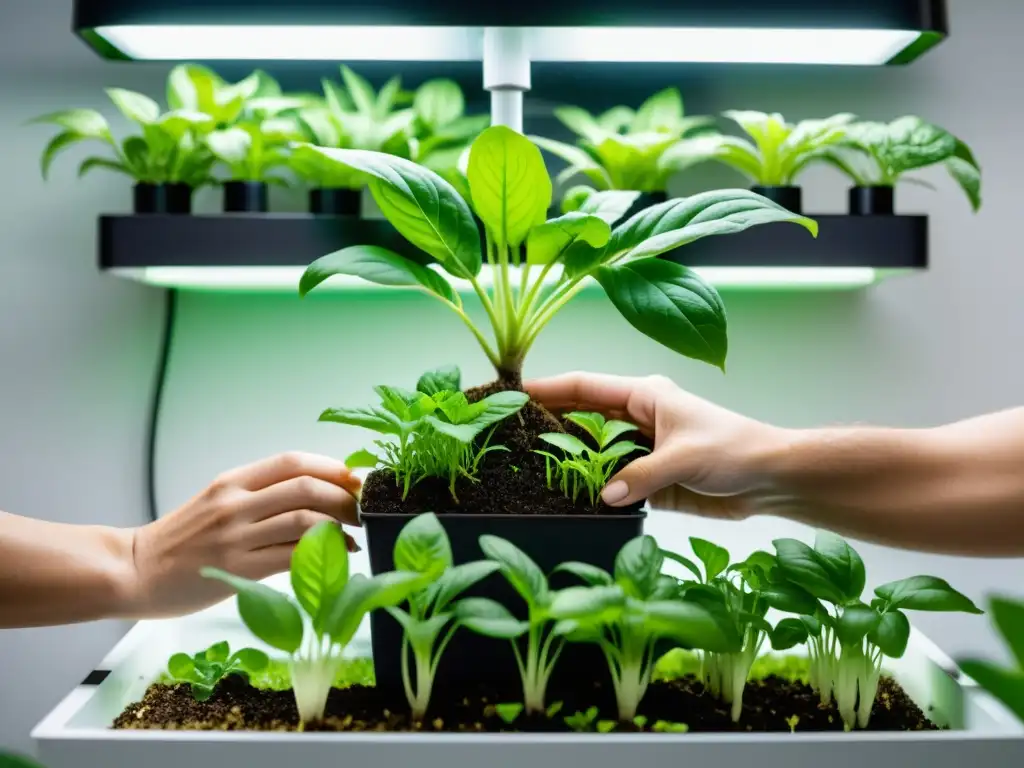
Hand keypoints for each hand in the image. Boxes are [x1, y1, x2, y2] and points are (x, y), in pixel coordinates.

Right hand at [128, 452, 361, 617]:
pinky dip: (324, 555)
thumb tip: (317, 491)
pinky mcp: (237, 571)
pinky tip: (340, 555)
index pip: (292, 461)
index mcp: (233, 481)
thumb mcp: (218, 501)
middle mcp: (235, 504)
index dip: (332, 467)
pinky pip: (291, 557)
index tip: (357, 479)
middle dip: (346, 498)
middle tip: (365, 510)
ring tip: (356, 534)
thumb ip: (259, 493)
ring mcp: (236, 537)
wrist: (134, 570)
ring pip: (304, 521)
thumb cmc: (182, 539)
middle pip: (307, 488)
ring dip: (340, 527)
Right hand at [526, 372, 785, 518]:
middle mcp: (636, 419)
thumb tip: (603, 497)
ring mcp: (639, 450)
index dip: (549, 388)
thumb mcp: (685, 457)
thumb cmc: (735, 450)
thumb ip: (641, 476)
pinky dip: (589, 489)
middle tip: (509, 434)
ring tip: (527, 469)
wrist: (770, 479)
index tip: (514, 393)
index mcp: (644, 396)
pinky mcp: (646, 481)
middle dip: (548, 424)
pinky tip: (565, 497)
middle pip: (581, 418)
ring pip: (592, 453)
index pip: (585, 386)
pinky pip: (609, 483)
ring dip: (568, 461)